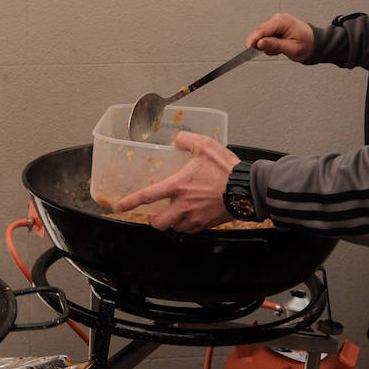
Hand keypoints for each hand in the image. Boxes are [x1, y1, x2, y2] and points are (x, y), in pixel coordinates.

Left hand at [113, 131, 238, 232]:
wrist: (248, 188)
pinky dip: (188, 225)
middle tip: (154, 214)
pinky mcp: (207, 224)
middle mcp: (183, 205)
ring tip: (174, 213)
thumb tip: (177, 139)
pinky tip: (191, 216)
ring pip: (175, 228)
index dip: (130, 202)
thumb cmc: (227, 169)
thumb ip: (186, 140)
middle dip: (153, 220)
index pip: (147, 196)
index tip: (120, 207)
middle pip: (159, 223)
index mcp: (178, 186)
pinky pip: (192, 230)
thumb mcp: (205, 146)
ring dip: (172, 222)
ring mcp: (195, 217)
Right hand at [247, 12, 313, 62]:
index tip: (248, 48)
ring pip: (261, 35)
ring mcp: (276, 21)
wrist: (316, 42)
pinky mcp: (275, 26)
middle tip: (275, 52)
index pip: (261, 30)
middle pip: (259, 32)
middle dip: (263, 44)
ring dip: (267, 45)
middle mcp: (278, 19)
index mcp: (282, 22)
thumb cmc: (307, 44)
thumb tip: (259, 43)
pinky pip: (266, 35)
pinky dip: (270, 43)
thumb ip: (274, 45)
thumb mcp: (291, 48)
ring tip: (280, 49)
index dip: (253, 40)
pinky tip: (279, 45)